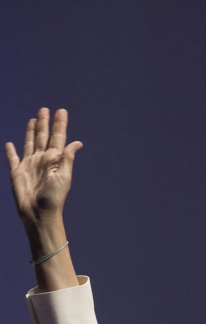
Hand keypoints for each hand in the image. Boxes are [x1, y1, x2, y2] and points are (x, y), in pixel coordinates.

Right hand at [4, 107, 81, 225]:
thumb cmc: (54, 197)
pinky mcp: (17, 172)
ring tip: (33, 120)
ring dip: (30, 131)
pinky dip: (10, 151)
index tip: (61, 111)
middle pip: (42, 136)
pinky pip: (12, 159)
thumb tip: (77, 142)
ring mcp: (29, 165)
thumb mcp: (64, 176)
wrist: (39, 213)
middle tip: (45, 109)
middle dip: (44, 123)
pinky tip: (9, 144)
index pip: (57, 138)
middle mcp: (42, 160)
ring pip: (29, 143)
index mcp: (54, 159)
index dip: (59, 125)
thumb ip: (67, 158)